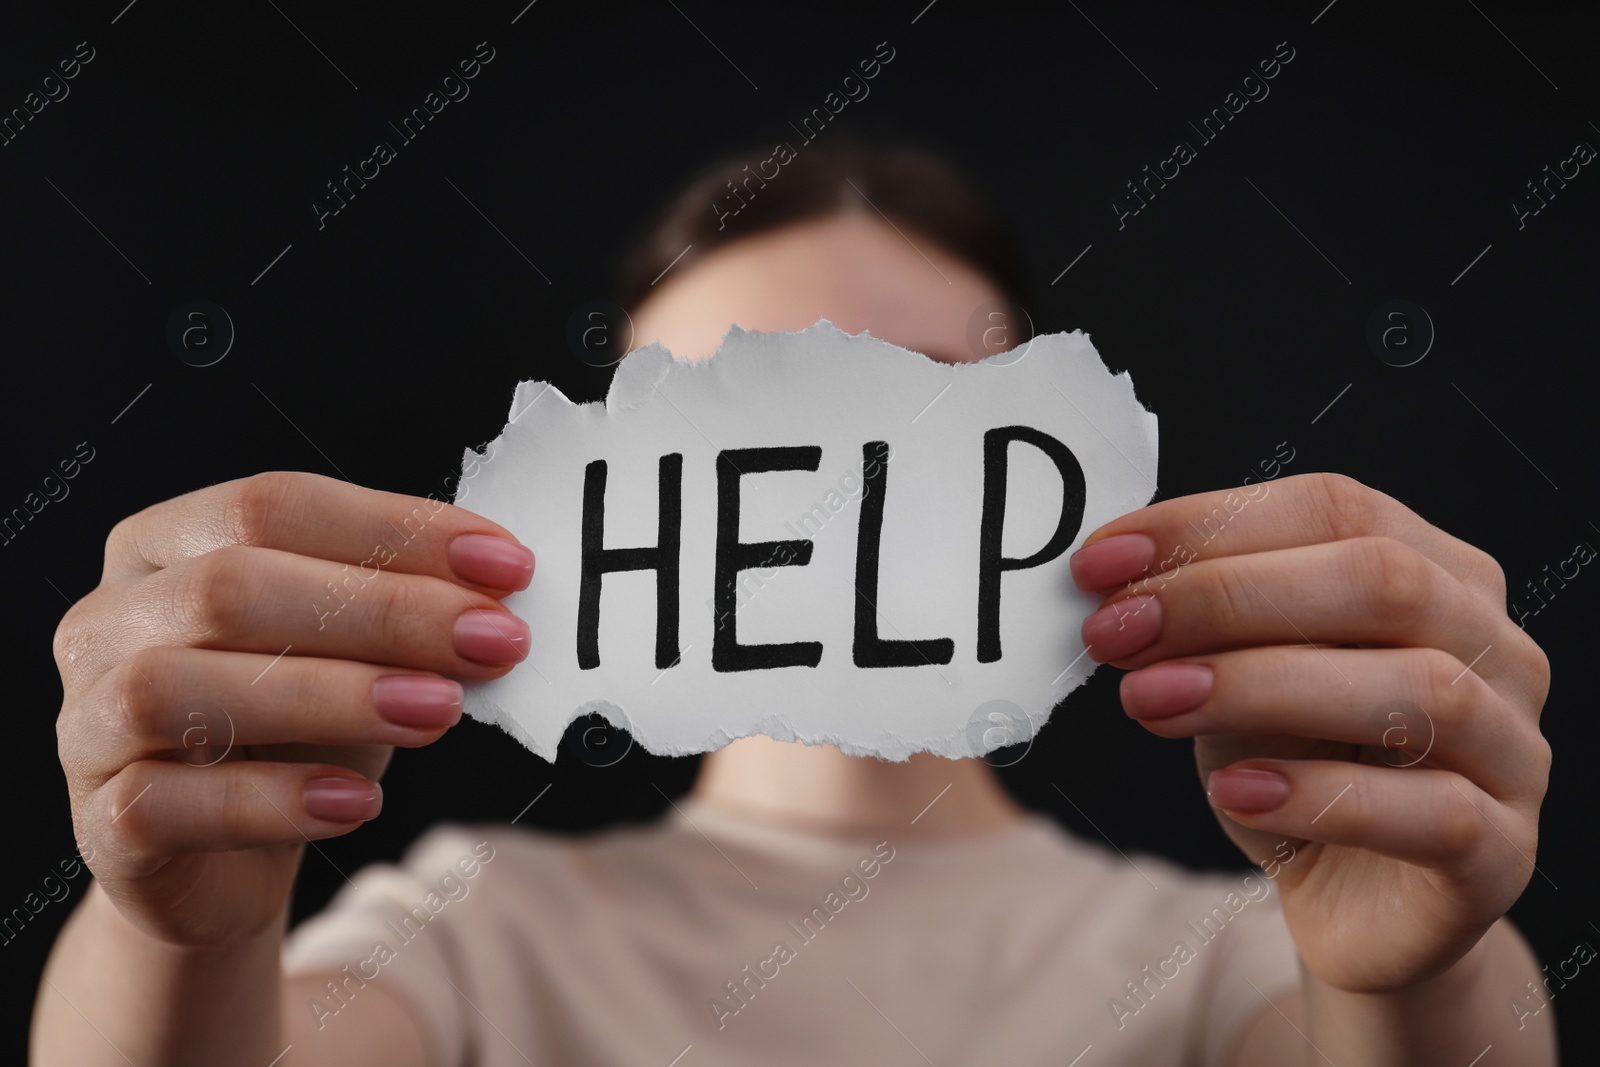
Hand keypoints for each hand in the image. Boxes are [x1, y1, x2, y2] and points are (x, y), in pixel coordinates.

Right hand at [53, 472, 532, 946]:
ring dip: (332, 696)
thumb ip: (407, 605)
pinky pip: (167, 803)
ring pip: (183, 688)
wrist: (223, 859)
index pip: (274, 505)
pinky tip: (356, 801)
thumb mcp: (355, 650)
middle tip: (494, 641)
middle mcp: (110, 619)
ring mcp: (87, 719)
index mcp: (167, 543)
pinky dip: (272, 801)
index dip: (395, 529)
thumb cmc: (292, 729)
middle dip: (383, 611)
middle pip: (232, 587)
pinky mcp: (99, 819)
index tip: (506, 565)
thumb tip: (501, 586)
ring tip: (439, 712)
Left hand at [1068, 472, 1550, 992]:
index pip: (1336, 508)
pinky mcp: (1503, 853)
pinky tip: (1235, 792)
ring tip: (1152, 703)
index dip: (1211, 525)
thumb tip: (1108, 575)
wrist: (1354, 908)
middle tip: (1116, 632)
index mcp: (1437, 573)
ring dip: (1263, 686)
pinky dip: (1323, 797)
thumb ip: (1198, 619)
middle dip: (1228, 597)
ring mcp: (1515, 751)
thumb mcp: (1236, 675)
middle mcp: (1495, 648)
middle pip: (1383, 582)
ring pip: (1420, 690)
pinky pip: (1434, 812)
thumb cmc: (1294, 766)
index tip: (1098, 564)